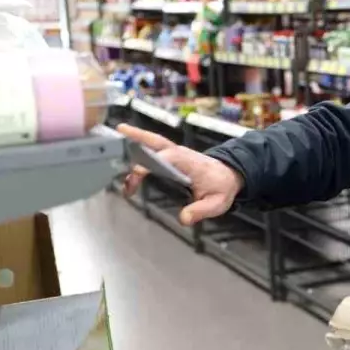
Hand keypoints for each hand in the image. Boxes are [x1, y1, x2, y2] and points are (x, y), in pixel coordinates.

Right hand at [116, 123, 244, 225]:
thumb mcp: (216, 203)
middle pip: (158, 142)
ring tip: (118, 130)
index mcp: (190, 163)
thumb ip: (200, 211)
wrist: (231, 175)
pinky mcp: (173, 154)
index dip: (151, 164)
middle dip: (140, 139)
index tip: (136, 172)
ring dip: (137, 135)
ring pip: (154, 140)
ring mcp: (176, 152)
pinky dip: (141, 141)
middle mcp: (181, 153)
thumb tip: (184, 219)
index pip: (168, 159)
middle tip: (121, 135)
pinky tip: (128, 140)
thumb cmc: (222, 187)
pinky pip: (155, 145)